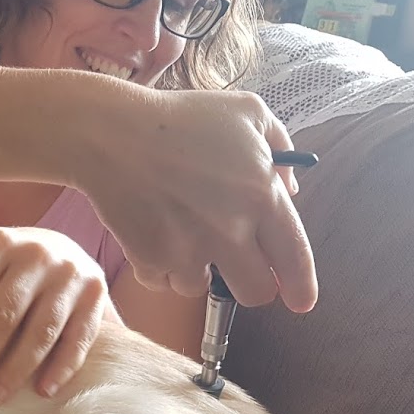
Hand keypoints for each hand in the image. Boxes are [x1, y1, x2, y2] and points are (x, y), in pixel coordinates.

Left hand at [0, 227, 107, 402]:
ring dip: (16, 368)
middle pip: (4, 314)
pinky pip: (78, 339)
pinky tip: (42, 391)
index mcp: (1, 242)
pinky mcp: (95, 299)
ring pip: (40, 331)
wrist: (70, 252)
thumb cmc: (12, 261)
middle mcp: (38, 257)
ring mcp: (70, 278)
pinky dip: (61, 367)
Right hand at [81, 84, 317, 312]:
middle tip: (235, 267)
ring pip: (202, 289)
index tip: (300, 301)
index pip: (295, 260)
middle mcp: (230, 231)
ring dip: (196, 270)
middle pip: (254, 292)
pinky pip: (163, 282)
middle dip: (249, 285)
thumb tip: (290, 189)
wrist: (113, 134)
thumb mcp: (247, 112)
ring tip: (181, 236)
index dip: (300, 287)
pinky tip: (154, 236)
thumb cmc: (180, 118)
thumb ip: (280, 146)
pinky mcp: (152, 260)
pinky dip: (160, 268)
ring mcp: (189, 250)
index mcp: (261, 196)